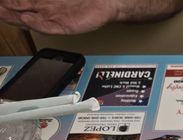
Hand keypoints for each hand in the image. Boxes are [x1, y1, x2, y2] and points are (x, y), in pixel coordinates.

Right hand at [0, 0, 118, 33]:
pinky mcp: (65, 26)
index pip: (18, 1)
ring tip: (2, 12)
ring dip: (14, 16)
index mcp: (42, 1)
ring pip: (29, 19)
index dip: (7, 2)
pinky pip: (48, 26)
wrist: (106, 3)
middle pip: (19, 9)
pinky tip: (26, 18)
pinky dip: (36, 22)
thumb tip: (28, 1)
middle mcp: (45, 10)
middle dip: (5, 9)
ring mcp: (54, 18)